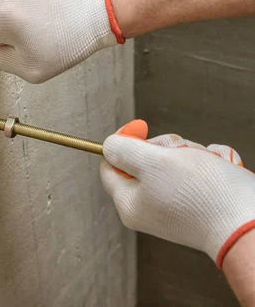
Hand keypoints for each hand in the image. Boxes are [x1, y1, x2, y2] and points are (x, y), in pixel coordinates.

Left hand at [100, 120, 254, 267]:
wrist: (247, 222)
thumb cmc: (200, 194)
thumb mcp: (152, 164)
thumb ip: (124, 151)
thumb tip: (108, 146)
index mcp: (130, 203)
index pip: (110, 164)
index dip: (123, 140)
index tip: (142, 126)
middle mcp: (150, 207)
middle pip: (146, 158)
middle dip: (168, 147)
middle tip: (181, 156)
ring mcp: (176, 204)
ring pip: (175, 160)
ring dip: (193, 153)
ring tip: (206, 166)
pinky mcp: (200, 200)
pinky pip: (200, 169)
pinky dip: (211, 164)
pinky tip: (220, 172)